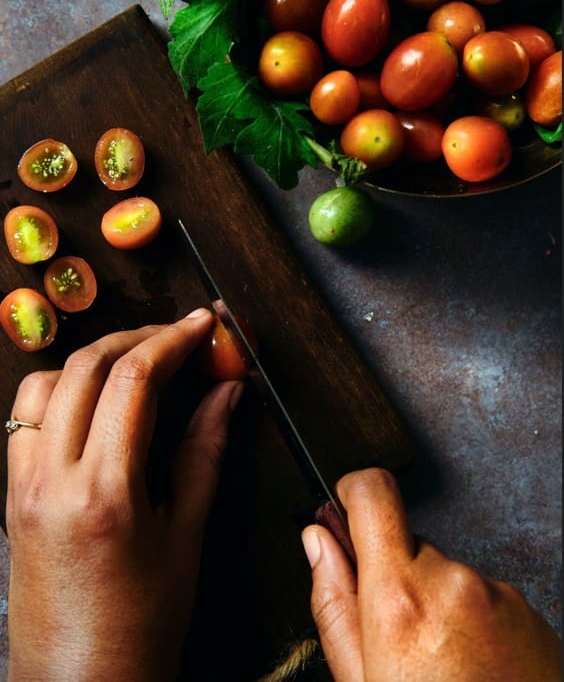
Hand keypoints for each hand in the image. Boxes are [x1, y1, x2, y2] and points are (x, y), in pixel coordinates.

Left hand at [6, 308, 242, 681]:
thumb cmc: (140, 623)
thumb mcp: (186, 536)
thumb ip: (203, 451)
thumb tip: (226, 393)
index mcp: (103, 491)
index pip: (133, 380)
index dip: (173, 339)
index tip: (203, 323)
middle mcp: (51, 478)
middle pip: (85, 366)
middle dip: (137, 337)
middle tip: (178, 336)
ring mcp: (22, 484)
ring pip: (46, 383)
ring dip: (92, 359)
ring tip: (136, 364)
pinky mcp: (11, 494)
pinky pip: (27, 417)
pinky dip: (62, 390)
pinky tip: (95, 402)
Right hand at [302, 468, 560, 681]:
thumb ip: (334, 602)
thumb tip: (317, 541)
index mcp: (400, 598)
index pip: (373, 494)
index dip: (353, 493)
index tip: (347, 506)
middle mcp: (452, 581)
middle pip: (409, 545)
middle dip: (398, 578)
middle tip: (399, 642)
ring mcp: (497, 594)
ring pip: (447, 573)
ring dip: (438, 603)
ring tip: (442, 667)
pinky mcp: (528, 609)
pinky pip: (483, 595)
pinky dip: (471, 620)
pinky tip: (472, 669)